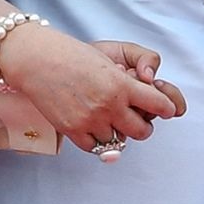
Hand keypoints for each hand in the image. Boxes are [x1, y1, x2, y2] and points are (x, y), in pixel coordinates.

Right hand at [1, 22, 183, 156]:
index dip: (166, 108)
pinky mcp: (73, 130)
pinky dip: (98, 141)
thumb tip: (147, 91)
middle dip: (143, 126)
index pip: (160, 105)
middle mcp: (109, 105)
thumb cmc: (73, 56)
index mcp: (121, 84)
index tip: (167, 109)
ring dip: (117, 133)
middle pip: (143, 131)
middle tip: (135, 119)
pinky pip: (95, 148)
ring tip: (107, 118)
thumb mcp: (109, 58)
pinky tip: (93, 126)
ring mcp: (91, 120)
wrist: (37, 60)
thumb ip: (131, 79)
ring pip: (118, 142)